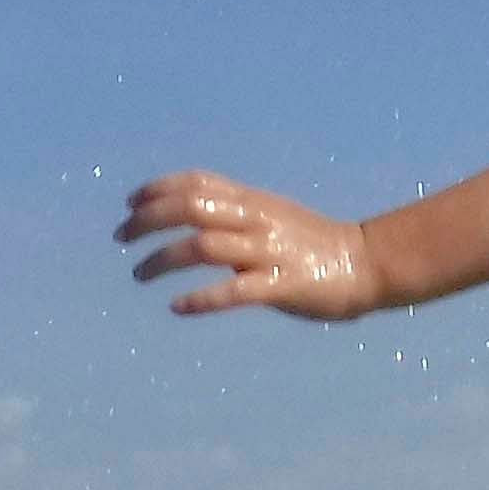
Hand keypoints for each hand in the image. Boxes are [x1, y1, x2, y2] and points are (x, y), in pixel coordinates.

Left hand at [119, 170, 379, 320]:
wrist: (367, 263)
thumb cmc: (313, 243)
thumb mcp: (271, 214)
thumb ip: (234, 211)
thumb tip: (189, 215)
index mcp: (253, 201)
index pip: (196, 182)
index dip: (158, 188)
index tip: (129, 203)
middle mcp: (257, 219)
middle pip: (191, 208)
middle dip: (149, 220)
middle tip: (121, 237)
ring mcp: (269, 252)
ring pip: (205, 246)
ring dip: (163, 259)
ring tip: (138, 274)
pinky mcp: (283, 285)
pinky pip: (235, 291)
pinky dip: (201, 298)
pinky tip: (177, 307)